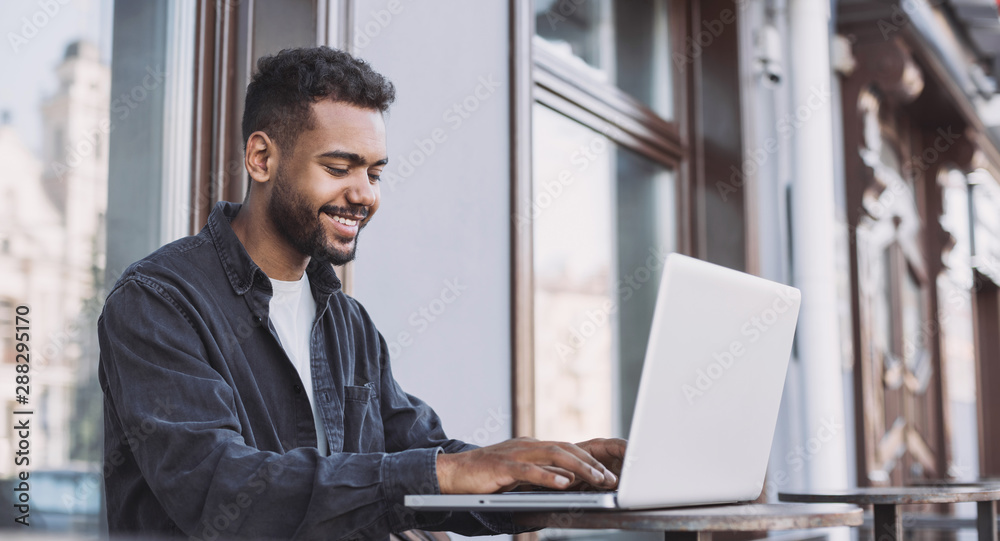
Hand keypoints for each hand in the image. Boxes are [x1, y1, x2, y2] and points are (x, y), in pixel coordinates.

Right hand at [436, 437, 618, 493]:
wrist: (452, 472)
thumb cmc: (485, 476)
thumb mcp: (519, 474)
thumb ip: (541, 474)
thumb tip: (568, 480)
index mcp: (531, 446)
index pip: (567, 449)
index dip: (589, 460)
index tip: (607, 474)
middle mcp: (526, 445)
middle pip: (566, 449)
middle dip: (591, 463)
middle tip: (610, 478)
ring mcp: (514, 454)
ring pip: (553, 455)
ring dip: (578, 468)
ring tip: (596, 480)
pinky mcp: (502, 466)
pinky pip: (529, 470)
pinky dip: (548, 476)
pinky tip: (563, 483)